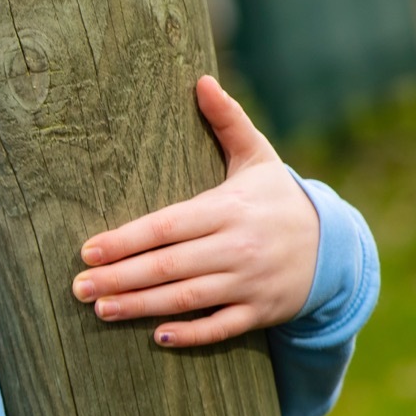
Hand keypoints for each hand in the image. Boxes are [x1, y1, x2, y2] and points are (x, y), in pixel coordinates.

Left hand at [71, 76, 319, 348]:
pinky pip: (222, 327)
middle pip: (168, 266)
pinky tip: (156, 336)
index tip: (88, 249)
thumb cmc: (278, 199)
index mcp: (229, 208)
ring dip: (140, 306)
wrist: (337, 245)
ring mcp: (250, 282)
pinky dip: (191, 334)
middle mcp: (238, 247)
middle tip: (78, 287)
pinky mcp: (262, 311)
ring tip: (100, 309)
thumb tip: (201, 80)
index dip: (126, 239)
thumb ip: (227, 121)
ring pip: (187, 298)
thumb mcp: (258, 157)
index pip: (167, 225)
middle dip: (120, 277)